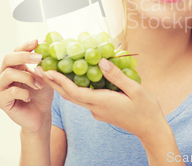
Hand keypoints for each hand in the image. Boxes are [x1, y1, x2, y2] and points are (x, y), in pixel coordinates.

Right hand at [0, 39, 53, 132]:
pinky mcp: (0, 100)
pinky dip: (23, 92)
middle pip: (7, 59)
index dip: (25, 46)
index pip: (16, 51)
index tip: (36, 42)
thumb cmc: (42, 95)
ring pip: (8, 74)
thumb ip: (44, 62)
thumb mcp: (46, 76)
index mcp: (15, 67)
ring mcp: (1, 87)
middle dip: (24, 56)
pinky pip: (10, 91)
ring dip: (27, 77)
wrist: (40, 115)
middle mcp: (4, 75)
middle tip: (39, 58)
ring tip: (39, 85)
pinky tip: (30, 97)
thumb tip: (45, 41)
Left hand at [41, 58, 165, 139]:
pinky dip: (73, 89)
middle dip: (53, 82)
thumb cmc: (146, 109)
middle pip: (69, 95)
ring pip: (75, 98)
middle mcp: (96, 108)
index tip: (48, 71)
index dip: (60, 81)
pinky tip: (72, 79)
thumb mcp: (135, 89)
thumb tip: (100, 62)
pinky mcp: (101, 111)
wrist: (151, 130)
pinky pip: (83, 99)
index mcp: (102, 102)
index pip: (75, 92)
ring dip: (61, 86)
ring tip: (51, 72)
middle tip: (40, 69)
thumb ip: (117, 76)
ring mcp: (97, 111)